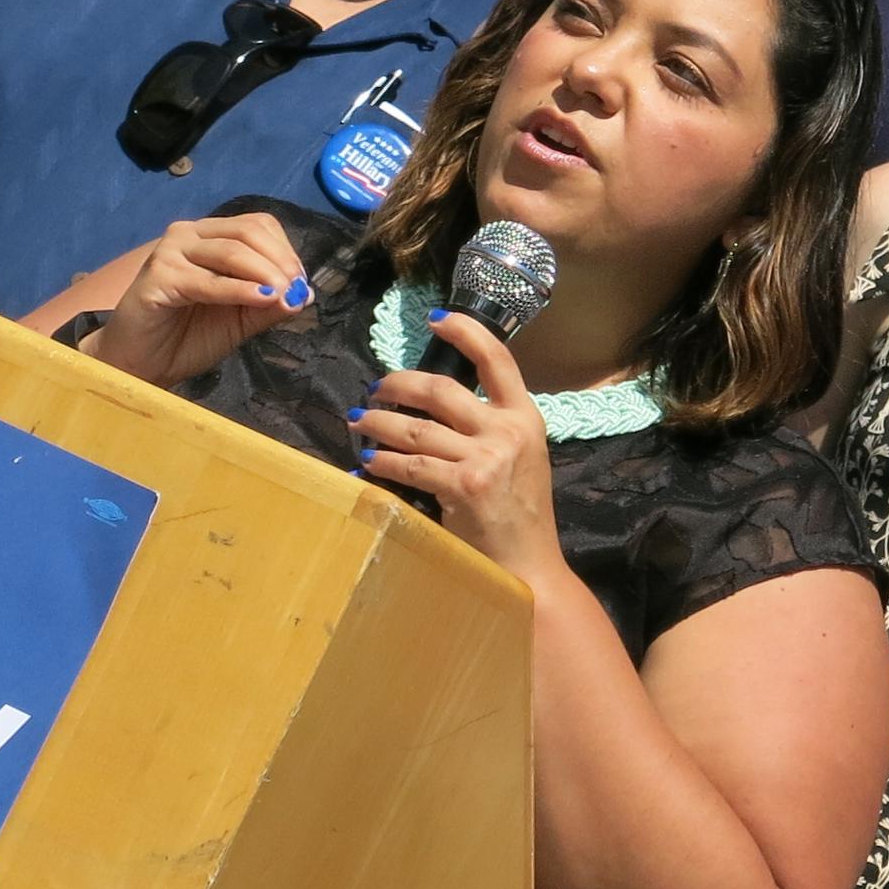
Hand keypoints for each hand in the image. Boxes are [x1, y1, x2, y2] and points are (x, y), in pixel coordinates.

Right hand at [90, 214, 316, 384]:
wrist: (140, 365)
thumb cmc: (186, 339)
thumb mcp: (238, 321)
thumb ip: (268, 306)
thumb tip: (304, 293)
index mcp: (209, 237)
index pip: (257, 225)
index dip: (284, 249)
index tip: (300, 282)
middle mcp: (189, 234)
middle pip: (247, 232)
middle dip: (279, 260)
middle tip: (295, 289)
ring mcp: (171, 251)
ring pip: (230, 251)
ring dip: (263, 273)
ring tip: (283, 295)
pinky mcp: (158, 275)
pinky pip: (207, 281)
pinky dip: (238, 290)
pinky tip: (260, 299)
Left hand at [355, 309, 567, 587]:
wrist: (529, 569)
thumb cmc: (520, 516)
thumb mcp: (520, 458)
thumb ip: (490, 428)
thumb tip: (434, 405)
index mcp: (526, 417)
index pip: (498, 359)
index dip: (465, 331)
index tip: (435, 320)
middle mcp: (508, 431)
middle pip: (441, 389)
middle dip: (398, 383)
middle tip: (375, 388)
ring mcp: (486, 458)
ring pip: (416, 427)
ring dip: (378, 422)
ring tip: (359, 421)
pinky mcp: (463, 486)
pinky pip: (410, 464)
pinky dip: (382, 461)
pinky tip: (367, 462)